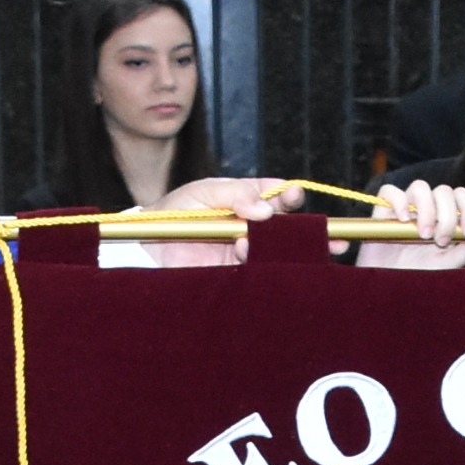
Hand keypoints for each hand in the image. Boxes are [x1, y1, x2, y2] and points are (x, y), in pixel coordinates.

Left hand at [131, 174, 298, 267]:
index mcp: (243, 201)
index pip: (274, 197)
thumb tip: (266, 210)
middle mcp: (248, 226)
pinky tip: (242, 249)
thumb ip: (235, 193)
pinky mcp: (235, 273)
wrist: (147, 249)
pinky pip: (257, 269)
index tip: (293, 194)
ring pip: (275, 248)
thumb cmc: (172, 213)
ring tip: (258, 234)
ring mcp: (243, 251)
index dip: (287, 195)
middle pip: (283, 225)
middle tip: (316, 227)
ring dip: (278, 243)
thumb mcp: (203, 191)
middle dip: (302, 227)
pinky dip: (256, 259)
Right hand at [357, 178, 464, 269]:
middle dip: (447, 216)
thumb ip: (458, 256)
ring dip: (427, 209)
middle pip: (444, 191)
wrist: (387, 285)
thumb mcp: (442, 267)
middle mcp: (429, 207)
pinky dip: (399, 202)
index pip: (462, 198)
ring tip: (423, 234)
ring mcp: (407, 206)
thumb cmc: (416, 273)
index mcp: (446, 217)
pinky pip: (389, 192)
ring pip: (420, 187)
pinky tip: (403, 219)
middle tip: (441, 240)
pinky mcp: (384, 209)